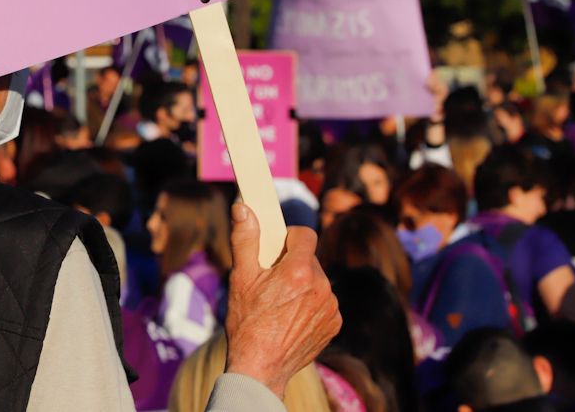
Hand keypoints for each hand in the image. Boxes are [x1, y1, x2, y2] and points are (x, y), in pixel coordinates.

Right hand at [223, 203, 340, 397]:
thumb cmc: (247, 322)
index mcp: (299, 271)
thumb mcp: (240, 277)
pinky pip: (324, 302)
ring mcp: (331, 308)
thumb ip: (245, 238)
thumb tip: (243, 207)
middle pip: (309, 259)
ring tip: (279, 302)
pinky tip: (290, 317)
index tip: (276, 245)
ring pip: (317, 281)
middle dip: (292, 262)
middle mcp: (322, 287)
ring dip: (302, 283)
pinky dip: (310, 303)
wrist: (260, 368)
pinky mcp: (334, 324)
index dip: (289, 236)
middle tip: (270, 279)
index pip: (305, 235)